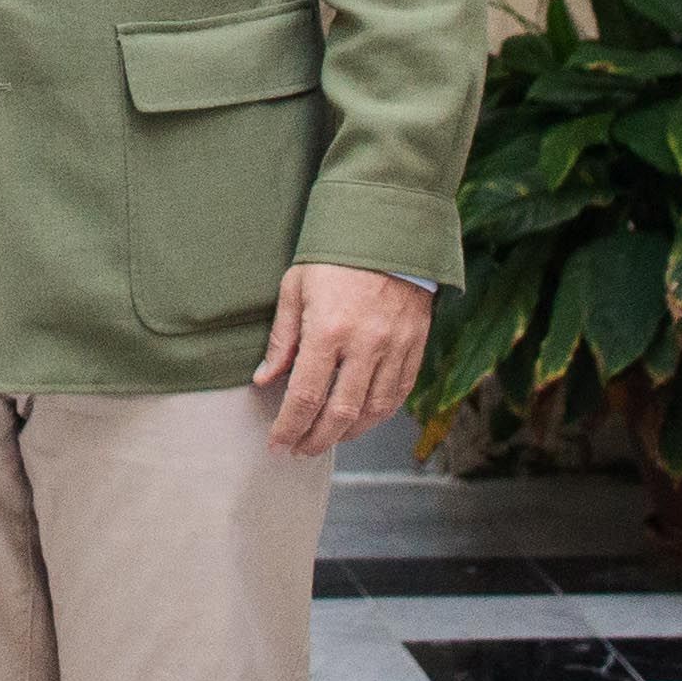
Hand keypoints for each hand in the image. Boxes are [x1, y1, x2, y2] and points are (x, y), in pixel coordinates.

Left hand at [254, 264, 429, 457]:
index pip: (305, 395)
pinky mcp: (416, 346)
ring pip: (373, 411)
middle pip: (340, 414)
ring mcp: (395, 347)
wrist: (389, 230)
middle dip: (316, 439)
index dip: (289, 426)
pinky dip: (379, 415)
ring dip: (348, 434)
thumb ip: (282, 339)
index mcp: (328, 329)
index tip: (277, 443)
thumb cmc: (335, 256)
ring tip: (327, 438)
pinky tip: (361, 420)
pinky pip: (399, 394)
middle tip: (299, 450)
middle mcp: (365, 344)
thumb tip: (265, 380)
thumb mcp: (295, 287)